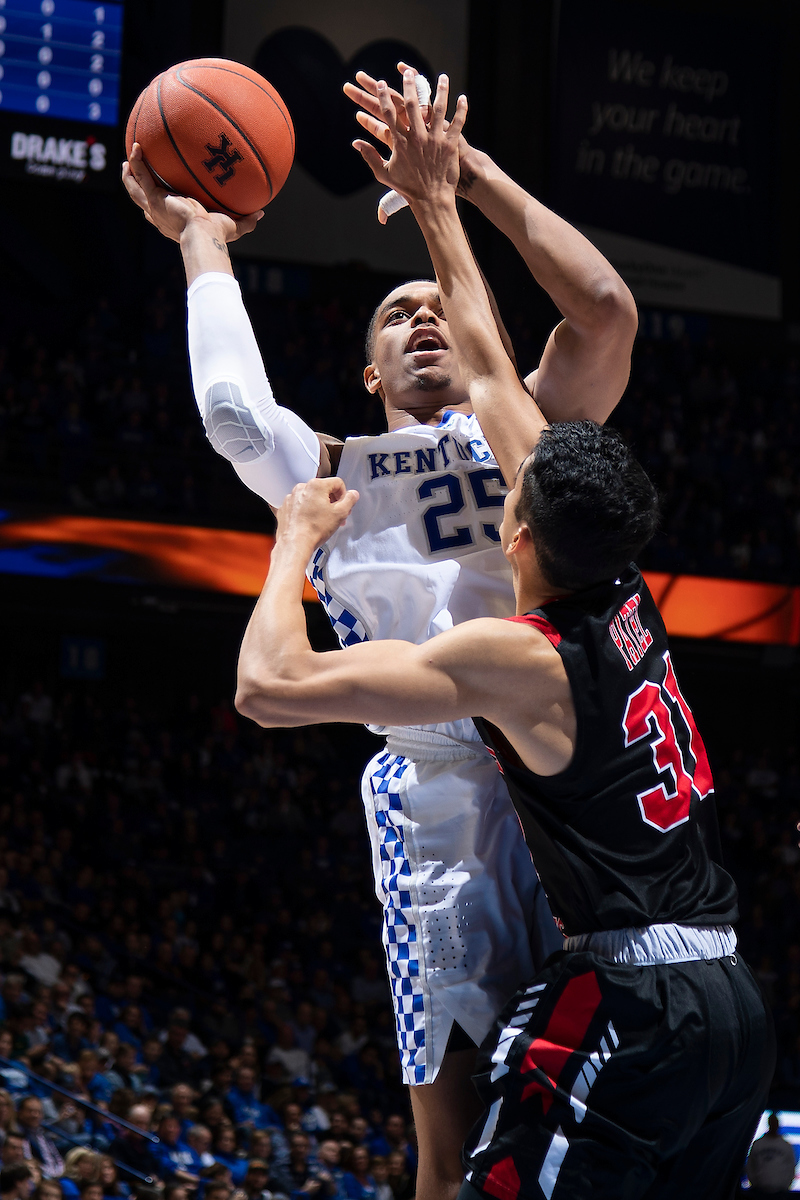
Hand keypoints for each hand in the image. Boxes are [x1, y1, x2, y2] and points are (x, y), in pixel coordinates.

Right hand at [122, 143, 261, 243]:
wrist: (204, 235)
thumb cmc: (217, 236)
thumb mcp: (234, 227)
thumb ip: (247, 221)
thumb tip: (262, 214)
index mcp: (173, 222)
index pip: (160, 214)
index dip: (156, 206)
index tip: (158, 195)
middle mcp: (161, 216)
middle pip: (142, 200)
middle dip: (137, 187)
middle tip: (134, 174)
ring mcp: (155, 207)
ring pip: (135, 189)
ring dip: (130, 175)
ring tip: (128, 160)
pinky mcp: (154, 199)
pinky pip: (141, 176)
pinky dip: (137, 162)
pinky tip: (136, 147)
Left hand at [276, 477, 358, 550]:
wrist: (295, 544)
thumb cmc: (314, 529)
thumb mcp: (340, 514)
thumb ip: (350, 500)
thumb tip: (352, 494)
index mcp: (316, 485)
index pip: (338, 483)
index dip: (344, 496)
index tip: (343, 506)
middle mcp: (302, 488)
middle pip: (323, 490)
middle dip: (332, 502)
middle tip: (335, 516)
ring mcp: (291, 498)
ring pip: (311, 498)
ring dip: (319, 507)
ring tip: (322, 522)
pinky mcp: (285, 508)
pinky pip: (299, 506)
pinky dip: (305, 512)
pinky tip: (309, 523)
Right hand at [351, 70, 466, 208]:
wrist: (431, 200)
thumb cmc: (407, 189)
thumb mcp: (384, 174)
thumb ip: (370, 156)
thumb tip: (355, 143)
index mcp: (400, 142)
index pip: (389, 113)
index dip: (383, 96)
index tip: (381, 83)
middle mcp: (417, 137)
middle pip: (413, 105)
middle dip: (409, 86)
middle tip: (408, 73)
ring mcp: (435, 140)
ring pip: (438, 109)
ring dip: (442, 91)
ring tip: (443, 77)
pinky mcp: (450, 145)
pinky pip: (457, 123)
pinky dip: (461, 110)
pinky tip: (463, 98)